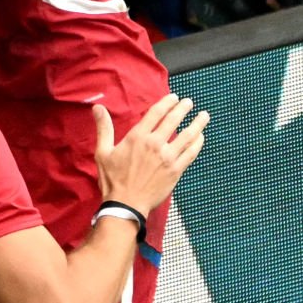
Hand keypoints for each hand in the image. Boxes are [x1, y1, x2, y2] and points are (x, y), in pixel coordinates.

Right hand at [93, 92, 207, 216]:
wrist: (126, 204)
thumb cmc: (112, 179)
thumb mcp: (102, 152)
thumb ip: (104, 128)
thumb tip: (97, 108)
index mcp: (138, 137)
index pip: (156, 113)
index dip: (167, 103)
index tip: (174, 98)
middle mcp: (155, 144)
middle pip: (174, 120)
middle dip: (183, 109)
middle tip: (189, 102)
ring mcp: (168, 157)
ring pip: (188, 136)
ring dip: (197, 124)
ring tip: (204, 116)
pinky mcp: (176, 170)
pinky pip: (191, 153)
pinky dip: (198, 143)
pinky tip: (201, 137)